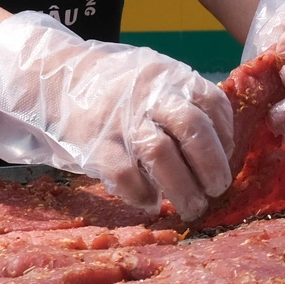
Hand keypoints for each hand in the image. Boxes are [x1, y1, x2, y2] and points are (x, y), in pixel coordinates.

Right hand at [0, 12, 233, 219]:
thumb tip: (222, 144)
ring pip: (159, 153)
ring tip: (192, 207)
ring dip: (182, 187)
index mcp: (170, 76)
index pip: (211, 102)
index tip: (226, 158)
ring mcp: (120, 118)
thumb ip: (185, 100)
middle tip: (217, 191)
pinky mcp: (94, 143)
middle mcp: (149, 94)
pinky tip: (149, 202)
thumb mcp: (156, 76)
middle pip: (191, 128)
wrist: (58, 77)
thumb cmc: (118, 86)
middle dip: (211, 166)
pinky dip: (141, 193)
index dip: (225, 135)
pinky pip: (123, 173)